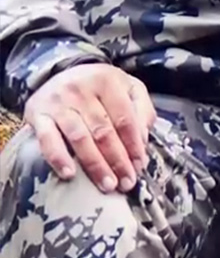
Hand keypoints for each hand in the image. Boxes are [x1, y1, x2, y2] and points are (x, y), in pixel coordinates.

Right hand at [22, 64, 154, 193]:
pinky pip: (47, 140)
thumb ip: (142, 110)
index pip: (125, 119)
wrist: (60, 73)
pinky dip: (58, 158)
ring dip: (95, 164)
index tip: (140, 166)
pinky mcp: (37, 114)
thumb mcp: (128, 87)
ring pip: (79, 138)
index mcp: (107, 82)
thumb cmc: (100, 87)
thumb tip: (142, 140)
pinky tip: (70, 174)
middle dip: (118, 160)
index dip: (134, 145)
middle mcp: (81, 90)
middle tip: (127, 182)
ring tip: (107, 184)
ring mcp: (57, 103)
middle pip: (103, 132)